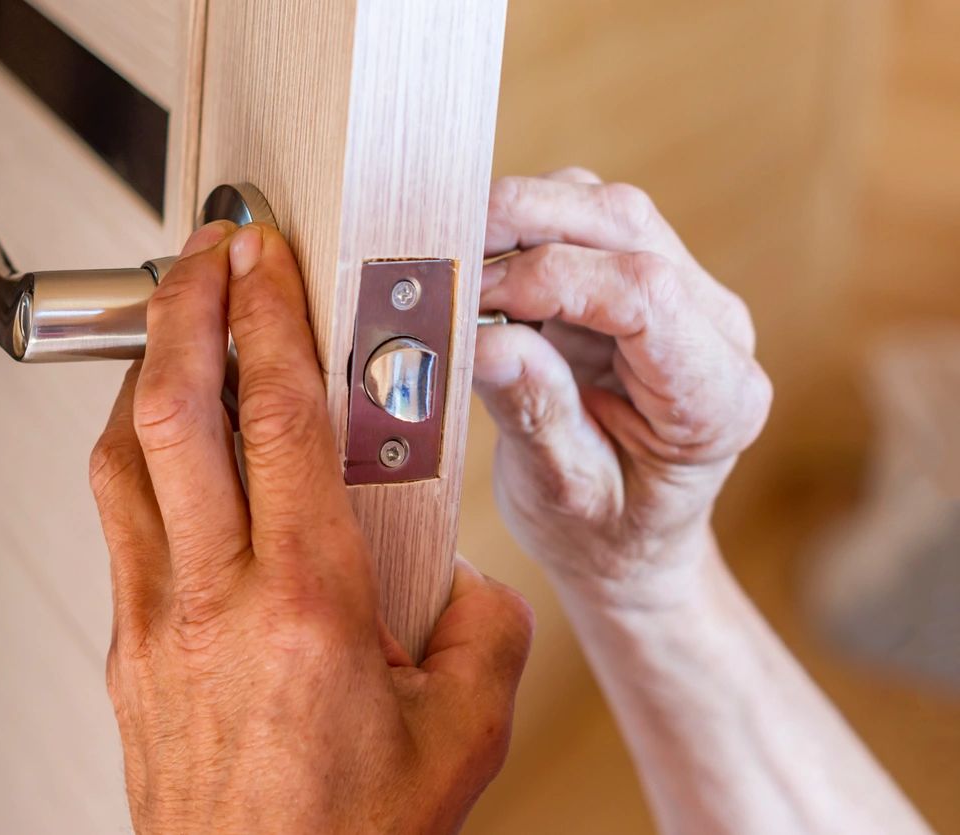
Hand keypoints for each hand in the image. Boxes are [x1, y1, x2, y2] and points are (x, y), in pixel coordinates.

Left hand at [90, 221, 532, 833]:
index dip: (264, 318)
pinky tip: (166, 447)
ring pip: (122, 459)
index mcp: (306, 600)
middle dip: (181, 308)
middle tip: (201, 252)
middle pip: (170, 412)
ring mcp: (153, 622)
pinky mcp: (128, 651)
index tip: (261, 257)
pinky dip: (137, 456)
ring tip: (175, 329)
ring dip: (145, 375)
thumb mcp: (462, 733)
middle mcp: (213, 597)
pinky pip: (119, 523)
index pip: (273, 418)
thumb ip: (481, 633)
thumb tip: (464, 586)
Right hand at [474, 169, 771, 606]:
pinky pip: (579, 221)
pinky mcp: (637, 280)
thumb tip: (483, 339)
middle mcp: (712, 328)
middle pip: (623, 223)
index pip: (644, 293)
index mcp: (714, 396)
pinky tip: (482, 280)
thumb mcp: (564, 495)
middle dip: (523, 221)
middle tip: (444, 258)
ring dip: (519, 221)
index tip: (470, 302)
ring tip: (457, 275)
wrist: (629, 545)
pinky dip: (519, 234)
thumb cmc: (603, 536)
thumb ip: (535, 415)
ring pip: (600, 206)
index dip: (548, 279)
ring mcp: (681, 295)